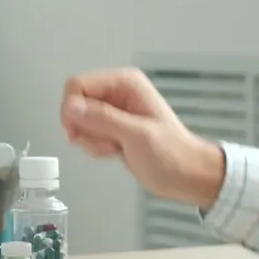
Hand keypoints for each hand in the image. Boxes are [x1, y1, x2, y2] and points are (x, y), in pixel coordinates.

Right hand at [60, 67, 225, 209]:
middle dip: (85, 128)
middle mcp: (116, 93)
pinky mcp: (111, 129)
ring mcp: (113, 111)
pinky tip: (116, 151)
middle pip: (75, 104)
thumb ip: (102, 118)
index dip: (72, 109)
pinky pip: (87, 134)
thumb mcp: (136, 135)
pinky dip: (96, 147)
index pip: (78, 84)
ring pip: (79, 121)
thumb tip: (71, 107)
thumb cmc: (173, 154)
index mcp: (124, 83)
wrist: (187, 176)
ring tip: (116, 147)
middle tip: (108, 141)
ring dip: (92, 140)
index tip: (77, 131)